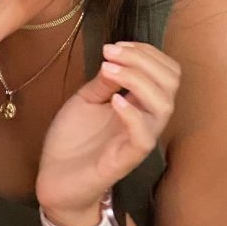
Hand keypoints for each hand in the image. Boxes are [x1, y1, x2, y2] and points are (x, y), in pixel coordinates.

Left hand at [35, 42, 180, 225]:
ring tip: (108, 69)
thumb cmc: (73, 140)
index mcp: (140, 103)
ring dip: (138, 79)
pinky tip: (113, 100)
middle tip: (111, 52)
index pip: (165, 71)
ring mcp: (139, 139)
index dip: (146, 52)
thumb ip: (104, 81)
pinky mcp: (127, 159)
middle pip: (171, 83)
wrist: (55, 179)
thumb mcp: (86, 99)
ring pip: (164, 106)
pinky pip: (144, 136)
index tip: (115, 46)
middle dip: (144, 59)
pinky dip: (132, 114)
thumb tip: (117, 58)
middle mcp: (146, 119)